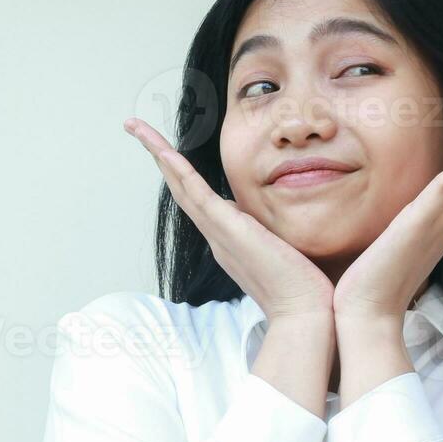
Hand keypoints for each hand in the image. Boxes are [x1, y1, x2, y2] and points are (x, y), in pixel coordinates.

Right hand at [124, 117, 334, 322]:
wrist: (306, 313)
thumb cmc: (303, 289)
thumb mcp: (284, 252)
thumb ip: (273, 236)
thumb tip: (275, 226)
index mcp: (228, 239)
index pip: (198, 198)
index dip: (180, 173)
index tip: (169, 152)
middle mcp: (217, 236)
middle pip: (180, 188)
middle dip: (158, 155)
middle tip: (137, 128)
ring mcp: (219, 234)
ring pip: (181, 186)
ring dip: (158, 154)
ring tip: (137, 128)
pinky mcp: (229, 231)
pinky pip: (197, 195)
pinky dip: (179, 172)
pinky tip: (163, 152)